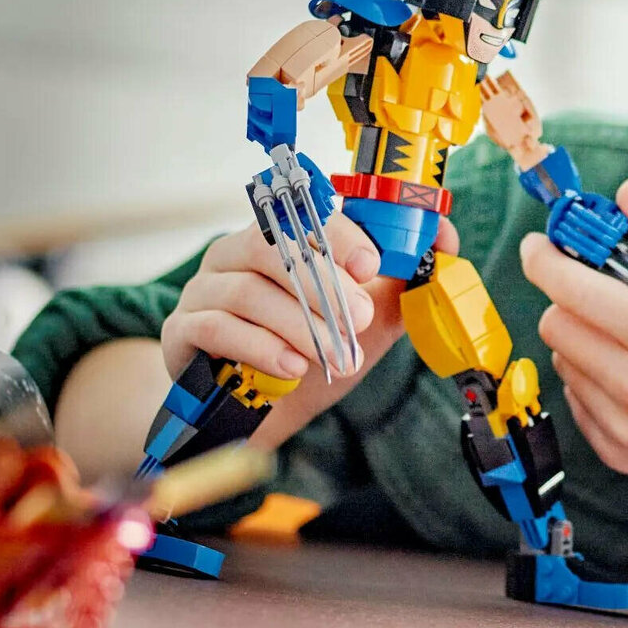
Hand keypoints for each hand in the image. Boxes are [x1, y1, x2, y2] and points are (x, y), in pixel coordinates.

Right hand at [164, 212, 456, 439]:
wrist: (255, 410)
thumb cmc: (309, 350)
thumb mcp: (364, 319)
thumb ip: (401, 281)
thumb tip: (445, 237)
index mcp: (275, 239)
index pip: (303, 217)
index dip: (337, 234)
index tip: (370, 262)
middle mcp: (232, 255)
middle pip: (271, 249)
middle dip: (321, 283)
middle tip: (360, 318)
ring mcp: (202, 291)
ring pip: (247, 291)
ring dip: (297, 323)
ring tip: (331, 353)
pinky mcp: (181, 332)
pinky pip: (217, 328)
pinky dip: (259, 347)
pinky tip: (292, 367)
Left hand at [525, 180, 627, 500]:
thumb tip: (627, 196)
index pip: (573, 291)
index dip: (546, 259)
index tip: (539, 243)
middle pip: (555, 324)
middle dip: (569, 296)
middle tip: (600, 286)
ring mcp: (625, 430)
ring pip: (561, 359)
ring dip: (584, 336)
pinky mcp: (617, 453)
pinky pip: (575, 396)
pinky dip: (593, 375)